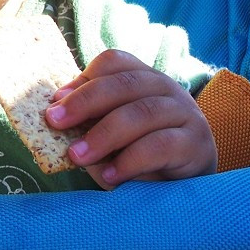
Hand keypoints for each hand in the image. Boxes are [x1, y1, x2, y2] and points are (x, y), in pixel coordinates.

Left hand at [44, 49, 215, 188]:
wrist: (189, 187)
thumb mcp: (112, 135)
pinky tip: (110, 177)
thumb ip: (89, 122)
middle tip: (55, 122)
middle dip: (85, 102)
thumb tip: (53, 116)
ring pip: (141, 113)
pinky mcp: (195, 145)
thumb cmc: (141, 157)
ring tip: (77, 157)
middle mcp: (166, 88)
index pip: (114, 62)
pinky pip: (160, 145)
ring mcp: (185, 114)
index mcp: (143, 78)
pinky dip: (130, 161)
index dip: (83, 79)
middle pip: (124, 83)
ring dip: (103, 135)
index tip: (55, 103)